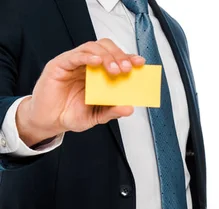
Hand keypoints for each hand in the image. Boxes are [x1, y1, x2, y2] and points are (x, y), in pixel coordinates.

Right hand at [16, 39, 145, 146]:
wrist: (50, 122)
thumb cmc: (72, 114)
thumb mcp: (97, 116)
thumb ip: (112, 111)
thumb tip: (129, 108)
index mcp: (99, 74)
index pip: (115, 58)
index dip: (128, 58)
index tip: (140, 63)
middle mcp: (87, 65)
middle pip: (105, 47)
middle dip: (119, 55)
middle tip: (127, 69)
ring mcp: (73, 63)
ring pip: (92, 47)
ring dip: (107, 56)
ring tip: (115, 70)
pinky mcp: (59, 65)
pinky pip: (75, 56)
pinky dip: (88, 57)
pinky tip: (96, 63)